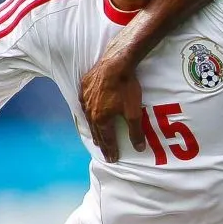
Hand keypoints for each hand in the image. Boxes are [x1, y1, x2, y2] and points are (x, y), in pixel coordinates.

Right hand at [78, 46, 144, 160]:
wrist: (116, 63)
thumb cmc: (126, 88)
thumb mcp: (134, 112)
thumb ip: (135, 132)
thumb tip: (138, 149)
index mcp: (101, 119)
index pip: (106, 140)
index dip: (110, 150)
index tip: (113, 159)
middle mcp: (89, 111)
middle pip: (96, 131)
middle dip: (102, 143)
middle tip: (105, 152)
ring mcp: (85, 98)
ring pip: (88, 118)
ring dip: (93, 129)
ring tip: (96, 138)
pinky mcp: (84, 86)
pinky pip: (85, 103)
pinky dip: (88, 112)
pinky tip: (89, 113)